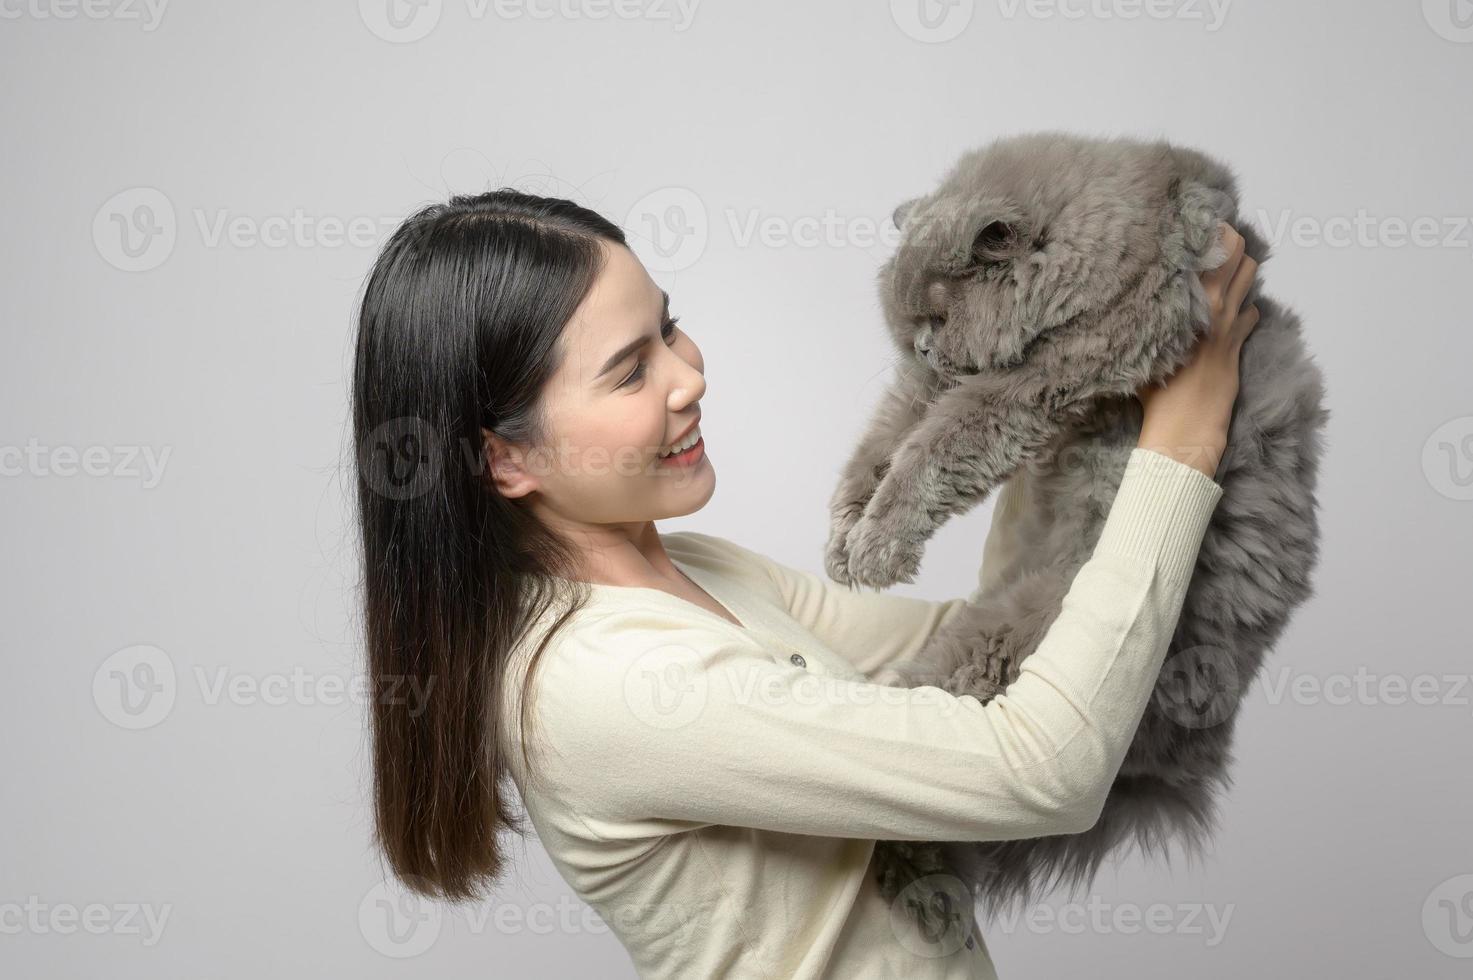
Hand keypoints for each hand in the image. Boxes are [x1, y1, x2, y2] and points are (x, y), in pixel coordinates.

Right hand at [1135, 221, 1260, 478]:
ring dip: (1239, 270)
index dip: (1212, 229)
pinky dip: (1242, 306)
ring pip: (1251, 276)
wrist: (1184, 429)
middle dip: (1228, 243)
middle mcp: (1218, 306)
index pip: (1218, 247)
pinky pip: (1251, 312)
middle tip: (1206, 244)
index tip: (1196, 224)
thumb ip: (1146, 314)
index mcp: (1193, 301)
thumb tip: (1137, 291)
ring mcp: (1232, 325)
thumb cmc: (1155, 394)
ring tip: (1216, 272)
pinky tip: (1224, 312)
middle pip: (1240, 252)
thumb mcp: (1142, 345)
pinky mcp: (1238, 345)